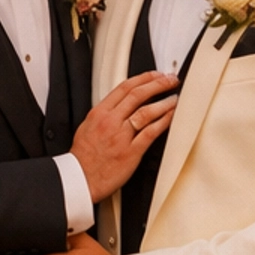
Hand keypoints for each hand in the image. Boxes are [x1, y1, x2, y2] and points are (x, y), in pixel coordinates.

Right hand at [70, 71, 179, 202]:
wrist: (80, 179)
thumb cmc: (83, 158)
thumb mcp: (87, 127)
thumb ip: (105, 115)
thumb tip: (120, 105)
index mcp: (99, 113)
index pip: (124, 88)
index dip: (144, 78)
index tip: (156, 75)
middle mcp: (110, 122)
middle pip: (138, 95)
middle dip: (158, 84)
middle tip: (170, 80)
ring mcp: (121, 136)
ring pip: (146, 111)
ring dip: (164, 102)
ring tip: (175, 98)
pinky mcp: (131, 152)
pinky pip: (150, 133)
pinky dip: (163, 122)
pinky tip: (171, 116)